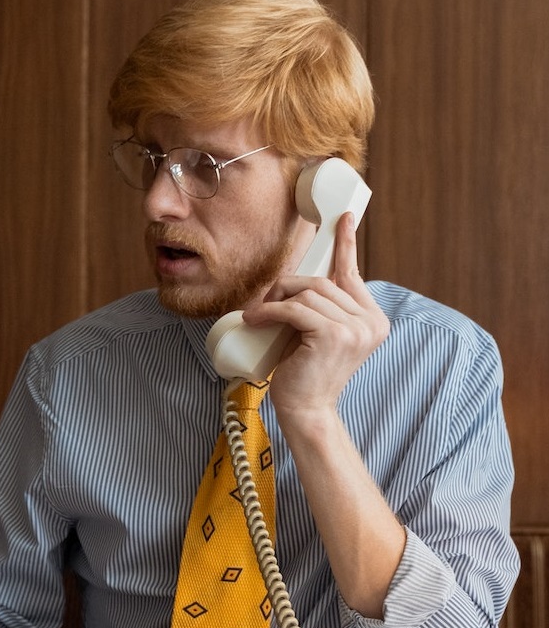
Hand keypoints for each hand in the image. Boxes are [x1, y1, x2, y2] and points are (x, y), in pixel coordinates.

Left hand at [243, 212, 388, 423]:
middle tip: (265, 304)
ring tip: (258, 316)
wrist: (305, 409)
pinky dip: (269, 311)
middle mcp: (371, 322)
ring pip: (308, 293)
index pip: (353, 274)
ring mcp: (355, 329)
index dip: (345, 244)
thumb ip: (323, 307)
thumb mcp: (318, 333)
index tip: (343, 219)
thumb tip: (299, 278)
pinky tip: (254, 319)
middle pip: (322, 282)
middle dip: (288, 287)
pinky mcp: (333, 335)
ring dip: (275, 300)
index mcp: (374, 319)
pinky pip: (294, 309)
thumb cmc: (305, 372)